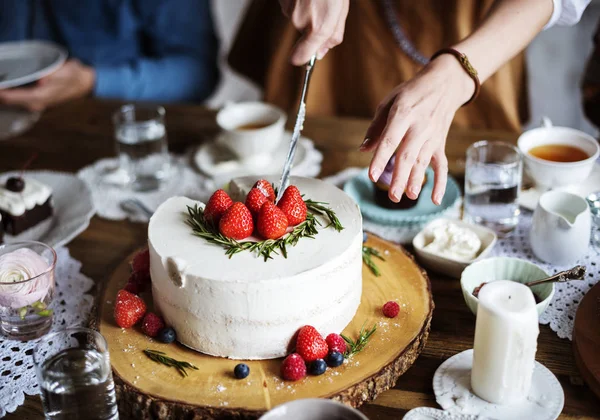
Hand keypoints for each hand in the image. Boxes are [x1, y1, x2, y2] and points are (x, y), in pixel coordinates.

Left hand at [0, 59, 94, 111]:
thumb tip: (42, 79)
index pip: (15, 97)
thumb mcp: (68, 71)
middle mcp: (36, 103)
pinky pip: (16, 100)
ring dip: (2, 96)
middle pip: (9, 102)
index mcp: (42, 97)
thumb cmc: (74, 76)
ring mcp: (35, 104)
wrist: (83, 84)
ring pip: (11, 102)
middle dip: (1, 95)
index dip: (3, 93)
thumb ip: (55, 75)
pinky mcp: (34, 101)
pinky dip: (7, 95)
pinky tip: (2, 90)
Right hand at [279, 0, 348, 64]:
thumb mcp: (341, 10)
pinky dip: (298, 2)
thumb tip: (321, 53)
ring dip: (306, 11)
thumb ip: (333, 35)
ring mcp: (289, 11)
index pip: (301, 57)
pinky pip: (291, 8)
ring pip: (298, 19)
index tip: (303, 59)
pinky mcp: (283, 2)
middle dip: (313, 24)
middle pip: (304, 34)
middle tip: (322, 8)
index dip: (301, 59)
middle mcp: (301, 22)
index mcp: (318, 27)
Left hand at [360, 55, 473, 204]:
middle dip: (400, 178)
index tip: (372, 176)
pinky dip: (441, 183)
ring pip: (423, 162)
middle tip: (392, 197)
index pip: (390, 140)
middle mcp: (419, 127)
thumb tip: (363, 150)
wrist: (444, 84)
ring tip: (408, 197)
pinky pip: (442, 166)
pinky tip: (435, 200)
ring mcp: (432, 137)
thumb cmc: (411, 93)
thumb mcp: (389, 102)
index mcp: (402, 114)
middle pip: (408, 156)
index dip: (381, 159)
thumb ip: (376, 127)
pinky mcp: (440, 144)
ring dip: (416, 181)